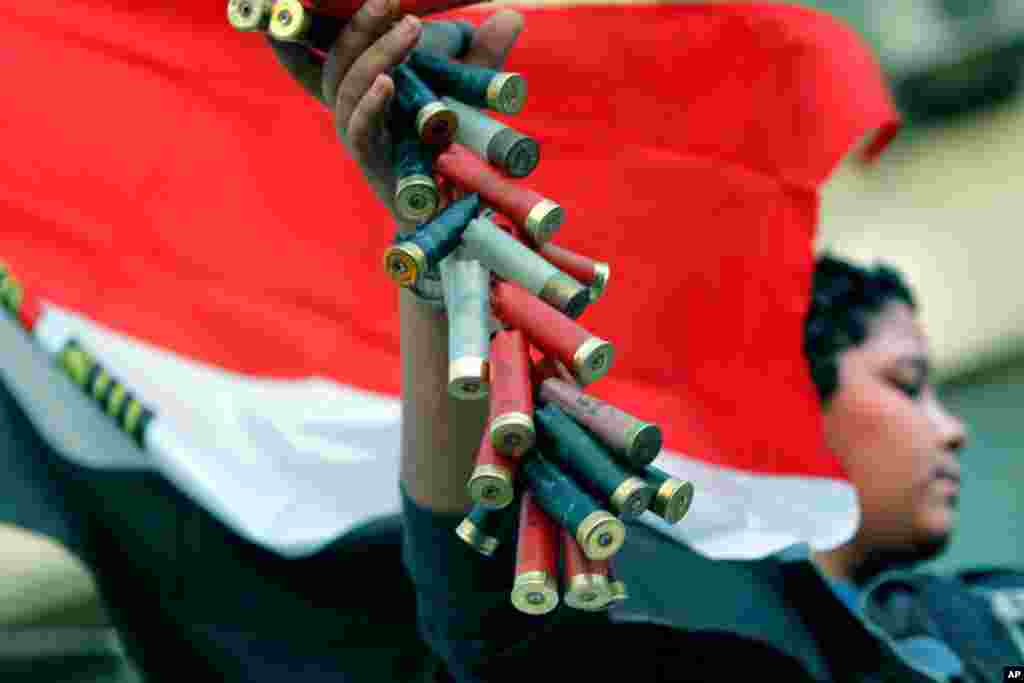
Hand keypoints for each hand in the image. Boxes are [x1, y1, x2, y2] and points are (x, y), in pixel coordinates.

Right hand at [267, 0, 523, 226]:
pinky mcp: (370, 162)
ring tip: (409, 28)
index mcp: (363, 88)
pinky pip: (360, 129)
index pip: (328, 50)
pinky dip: (370, 104)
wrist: (456, 212)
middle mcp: (352, 109)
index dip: (320, 26)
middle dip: (360, 26)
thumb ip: (482, 58)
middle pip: (337, 59)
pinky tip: (386, 82)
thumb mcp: (470, 95)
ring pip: (346, 88)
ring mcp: (358, 136)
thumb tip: (510, 17)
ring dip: (377, 54)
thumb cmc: (455, 149)